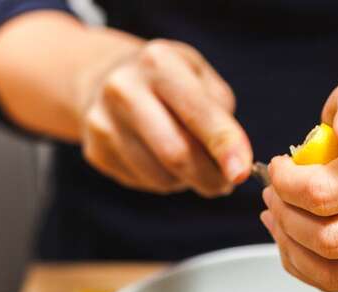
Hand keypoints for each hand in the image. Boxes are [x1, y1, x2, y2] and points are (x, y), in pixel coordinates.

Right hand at [79, 39, 251, 196]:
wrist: (106, 78)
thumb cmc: (168, 81)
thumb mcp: (199, 79)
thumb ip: (220, 117)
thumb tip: (234, 165)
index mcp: (158, 63)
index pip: (198, 112)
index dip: (224, 146)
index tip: (242, 173)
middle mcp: (124, 88)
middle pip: (176, 152)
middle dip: (210, 177)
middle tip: (225, 184)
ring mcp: (103, 121)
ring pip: (161, 175)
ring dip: (187, 180)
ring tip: (191, 163)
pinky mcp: (95, 151)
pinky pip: (143, 182)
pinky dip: (164, 180)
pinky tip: (161, 160)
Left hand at [261, 74, 337, 291]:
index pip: (327, 193)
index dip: (286, 184)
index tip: (278, 168)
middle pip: (329, 240)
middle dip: (285, 218)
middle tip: (273, 195)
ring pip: (333, 273)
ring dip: (291, 247)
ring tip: (278, 217)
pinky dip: (304, 265)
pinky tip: (294, 238)